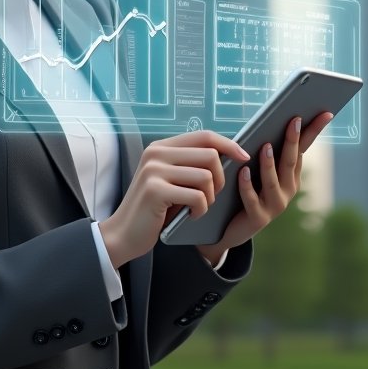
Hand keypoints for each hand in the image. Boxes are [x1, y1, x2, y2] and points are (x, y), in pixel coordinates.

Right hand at [98, 130, 249, 268]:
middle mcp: (155, 153)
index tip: (244, 157)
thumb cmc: (154, 208)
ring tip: (198, 208)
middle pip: (210, 155)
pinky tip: (190, 216)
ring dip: (210, 198)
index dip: (228, 144)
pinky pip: (197, 197)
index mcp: (161, 147)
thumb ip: (190, 164)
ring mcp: (153, 170)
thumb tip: (229, 154)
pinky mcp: (155, 190)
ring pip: (206, 176)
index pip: (204, 135)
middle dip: (220, 179)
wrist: (123, 233)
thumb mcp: (170, 179)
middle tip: (210, 196)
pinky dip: (201, 210)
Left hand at [195, 111, 335, 265]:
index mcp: (290, 175)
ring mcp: (274, 205)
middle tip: (294, 120)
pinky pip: (252, 198)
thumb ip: (265, 150)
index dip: (313, 131)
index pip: (303, 149)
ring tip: (266, 146)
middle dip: (293, 141)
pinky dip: (248, 185)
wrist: (229, 227)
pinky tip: (243, 171)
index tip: (325, 113)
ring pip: (273, 182)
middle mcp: (287, 190)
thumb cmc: (243, 190)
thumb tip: (270, 120)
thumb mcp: (257, 169)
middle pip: (290, 162)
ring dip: (269, 164)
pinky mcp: (258, 217)